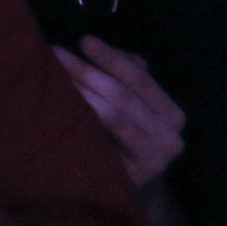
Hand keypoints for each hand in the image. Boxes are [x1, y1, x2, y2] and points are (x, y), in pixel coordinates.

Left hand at [56, 38, 183, 187]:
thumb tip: (99, 47)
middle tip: (54, 53)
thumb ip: (126, 74)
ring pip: (110, 115)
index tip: (84, 40)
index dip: (110, 57)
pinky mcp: (129, 176)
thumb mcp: (134, 103)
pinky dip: (79, 120)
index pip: (139, 77)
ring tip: (53, 74)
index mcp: (173, 114)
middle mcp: (170, 138)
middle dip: (85, 70)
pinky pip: (100, 140)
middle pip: (121, 94)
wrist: (124, 185)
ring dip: (79, 91)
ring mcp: (152, 160)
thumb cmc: (125, 134)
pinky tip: (59, 106)